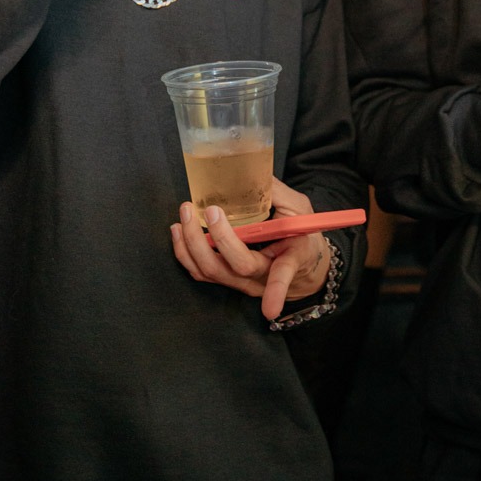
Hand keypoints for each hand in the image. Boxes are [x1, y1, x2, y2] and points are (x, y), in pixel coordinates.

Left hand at [170, 177, 330, 319]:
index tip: (269, 309)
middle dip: (214, 240)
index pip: (281, 275)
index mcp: (288, 259)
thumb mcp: (300, 211)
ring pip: (211, 273)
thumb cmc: (301, 235)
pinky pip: (201, 273)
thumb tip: (254, 170)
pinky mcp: (227, 279)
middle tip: (204, 211)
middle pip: (234, 268)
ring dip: (191, 247)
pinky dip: (185, 254)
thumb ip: (279, 194)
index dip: (275, 290)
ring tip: (182, 219)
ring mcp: (242, 282)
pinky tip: (178, 232)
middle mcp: (262, 277)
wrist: (302, 266)